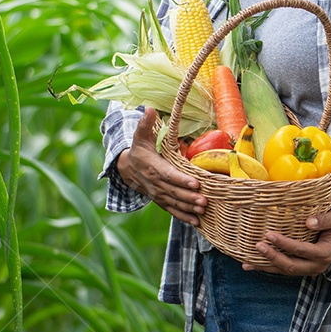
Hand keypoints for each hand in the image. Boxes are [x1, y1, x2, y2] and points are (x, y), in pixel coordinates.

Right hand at [115, 108, 205, 225]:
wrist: (126, 169)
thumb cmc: (139, 150)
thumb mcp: (140, 136)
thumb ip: (145, 124)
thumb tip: (149, 108)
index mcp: (153, 167)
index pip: (169, 174)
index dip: (181, 180)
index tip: (195, 183)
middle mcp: (155, 183)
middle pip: (174, 192)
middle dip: (189, 197)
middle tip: (204, 200)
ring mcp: (158, 194)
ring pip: (174, 203)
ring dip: (189, 208)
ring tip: (203, 210)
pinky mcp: (160, 200)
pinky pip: (172, 210)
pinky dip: (183, 217)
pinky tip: (196, 222)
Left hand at [247, 206, 330, 275]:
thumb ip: (324, 220)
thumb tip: (308, 222)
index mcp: (325, 253)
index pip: (301, 250)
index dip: (284, 244)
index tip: (269, 234)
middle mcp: (316, 266)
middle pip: (291, 266)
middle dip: (272, 257)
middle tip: (257, 246)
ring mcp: (309, 269)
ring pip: (285, 271)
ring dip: (266, 266)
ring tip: (248, 262)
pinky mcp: (302, 268)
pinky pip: (284, 270)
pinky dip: (268, 267)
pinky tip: (253, 264)